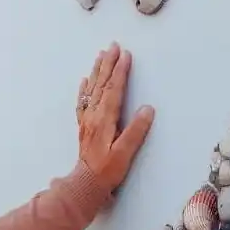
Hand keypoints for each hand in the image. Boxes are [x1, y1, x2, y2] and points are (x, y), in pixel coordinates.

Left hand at [76, 43, 154, 190]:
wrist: (85, 184)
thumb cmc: (107, 171)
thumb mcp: (125, 153)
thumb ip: (136, 130)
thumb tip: (147, 109)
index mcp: (104, 120)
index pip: (113, 90)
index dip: (120, 72)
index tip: (125, 55)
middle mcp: (93, 116)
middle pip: (101, 84)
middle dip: (108, 64)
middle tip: (113, 46)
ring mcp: (87, 120)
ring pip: (91, 89)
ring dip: (97, 71)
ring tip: (101, 55)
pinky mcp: (84, 126)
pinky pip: (83, 101)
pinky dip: (85, 89)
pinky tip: (85, 81)